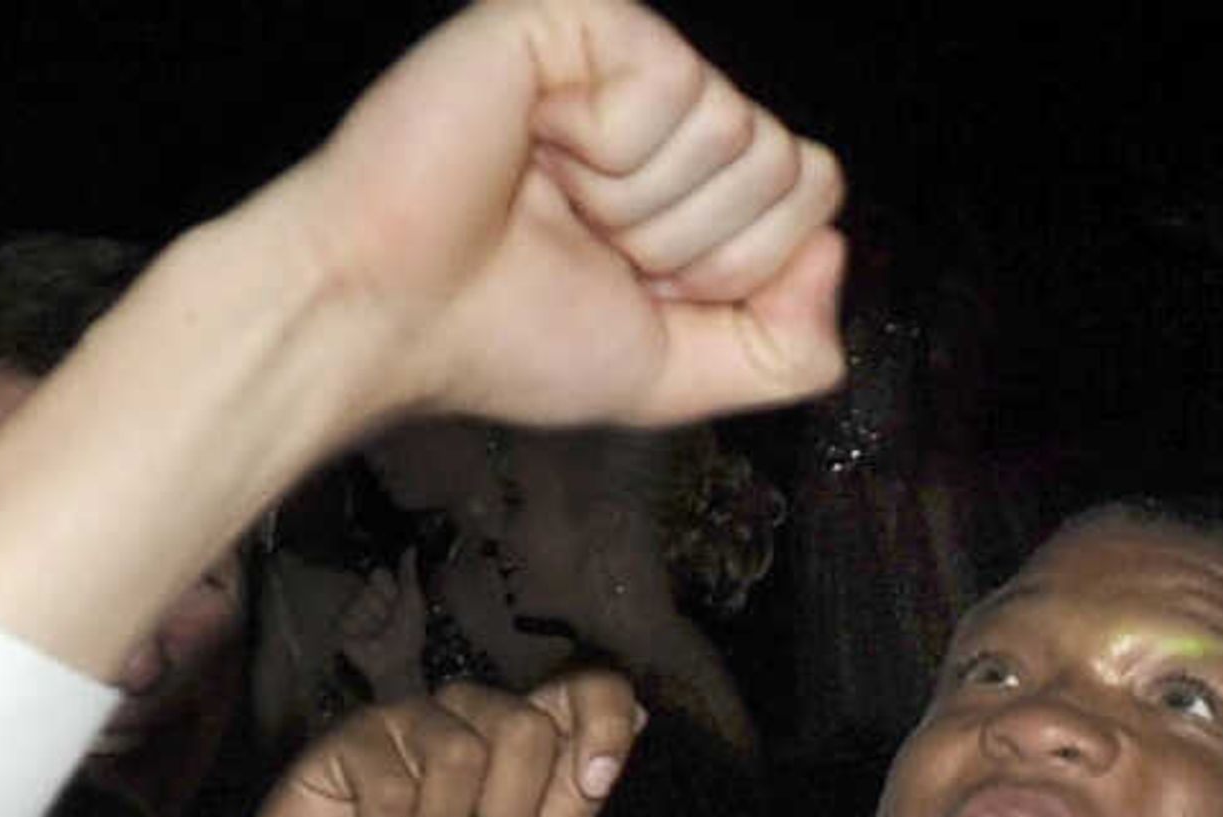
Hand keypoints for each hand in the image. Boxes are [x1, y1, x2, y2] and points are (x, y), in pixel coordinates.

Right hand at [205, 673, 639, 816]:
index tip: (597, 777)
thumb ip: (574, 801)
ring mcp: (412, 723)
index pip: (586, 692)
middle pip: (528, 724)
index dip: (603, 719)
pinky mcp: (353, 737)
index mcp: (528, 754)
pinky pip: (390, 781)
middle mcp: (474, 723)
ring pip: (460, 749)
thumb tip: (637, 719)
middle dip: (508, 812)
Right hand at [279, 0, 845, 435]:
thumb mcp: (679, 374)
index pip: (813, 197)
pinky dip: (610, 148)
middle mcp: (665, 106)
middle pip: (785, 165)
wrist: (388, 315)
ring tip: (554, 201)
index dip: (738, 268)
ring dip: (642, 203)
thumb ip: (784, 348)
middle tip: (589, 243)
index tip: (642, 283)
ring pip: (737, 129)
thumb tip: (834, 254)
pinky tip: (538, 150)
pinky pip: (676, 82)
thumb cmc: (505, 336)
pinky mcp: (576, 16)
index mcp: (690, 179)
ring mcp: (622, 54)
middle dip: (692, 242)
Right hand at [336, 548, 430, 702]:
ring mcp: (352, 612)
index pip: (378, 574)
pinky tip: (365, 641)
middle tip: (388, 624)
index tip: (397, 605)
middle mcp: (365, 598)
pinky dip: (358, 632)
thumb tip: (410, 547)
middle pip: (367, 589)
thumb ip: (409, 575)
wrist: (397, 664)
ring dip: (371, 623)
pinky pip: (346, 620)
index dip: (389, 590)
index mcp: (383, 590)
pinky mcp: (340, 628)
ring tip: (378, 635)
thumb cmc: (409, 637)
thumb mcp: (413, 603)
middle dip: (381, 609)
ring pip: (356, 604)